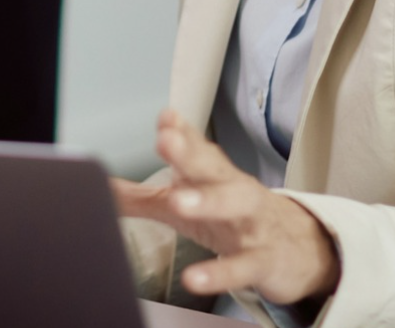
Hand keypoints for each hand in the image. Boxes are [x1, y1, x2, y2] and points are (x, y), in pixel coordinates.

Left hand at [108, 110, 340, 307]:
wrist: (296, 249)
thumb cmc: (231, 220)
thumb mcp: (183, 204)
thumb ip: (139, 196)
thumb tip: (98, 184)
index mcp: (212, 174)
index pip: (196, 146)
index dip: (181, 131)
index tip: (165, 117)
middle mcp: (232, 189)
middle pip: (213, 166)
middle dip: (190, 151)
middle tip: (166, 140)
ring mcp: (251, 222)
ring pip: (235, 205)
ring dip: (209, 201)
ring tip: (180, 202)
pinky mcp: (262, 259)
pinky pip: (242, 266)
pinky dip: (220, 273)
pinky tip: (195, 278)